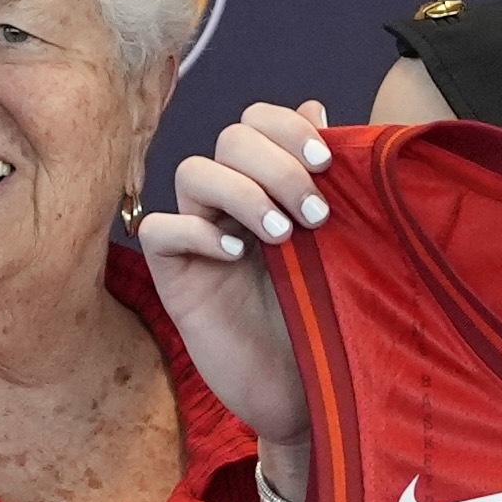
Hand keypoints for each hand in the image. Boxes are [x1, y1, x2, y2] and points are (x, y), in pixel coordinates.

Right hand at [137, 99, 333, 481]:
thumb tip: (319, 109)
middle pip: (229, 139)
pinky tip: (235, 255)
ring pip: (192, 172)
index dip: (287, 128)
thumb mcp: (342, 245)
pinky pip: (159, 230)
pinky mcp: (175, 277)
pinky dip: (196, 232)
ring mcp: (199, 237)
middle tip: (315, 213)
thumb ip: (331, 181)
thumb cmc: (329, 319)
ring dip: (241, 192)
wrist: (311, 393)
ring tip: (282, 236)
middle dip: (276, 165)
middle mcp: (232, 202)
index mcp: (272, 185)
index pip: (258, 121)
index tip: (327, 163)